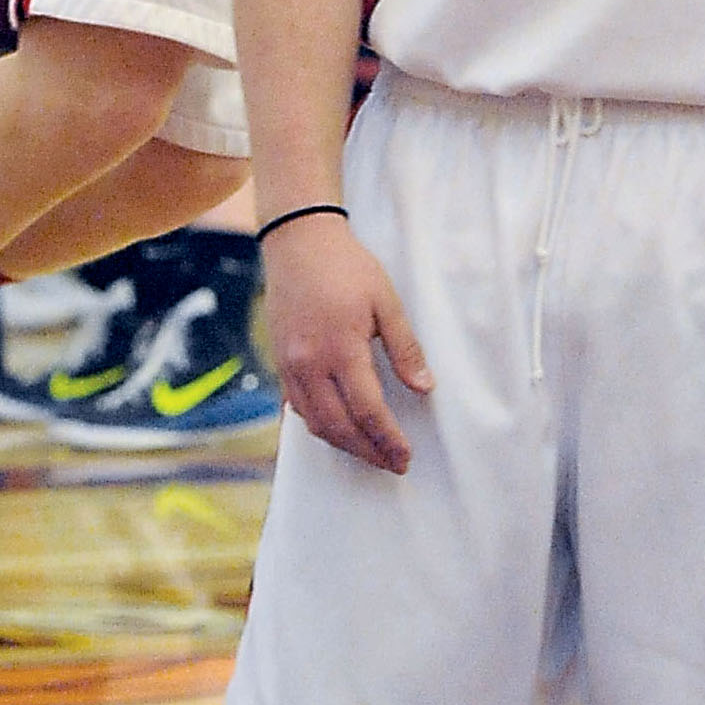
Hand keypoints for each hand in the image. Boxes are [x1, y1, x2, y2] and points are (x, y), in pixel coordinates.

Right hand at [261, 210, 431, 471]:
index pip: (367, 411)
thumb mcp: (386, 300)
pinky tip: (337, 428)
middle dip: (367, 451)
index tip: (405, 456)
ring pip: (314, 423)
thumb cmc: (346, 266)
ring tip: (369, 451)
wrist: (298, 241)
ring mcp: (289, 365)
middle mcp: (309, 364)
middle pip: (338, 426)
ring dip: (342, 443)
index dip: (388, 439)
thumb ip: (405, 347)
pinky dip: (318, 424)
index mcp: (340, 349)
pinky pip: (296, 406)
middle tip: (392, 463)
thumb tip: (425, 387)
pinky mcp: (279, 361)